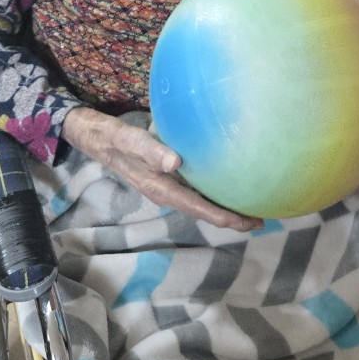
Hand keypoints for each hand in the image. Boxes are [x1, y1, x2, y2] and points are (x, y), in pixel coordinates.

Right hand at [61, 106, 260, 231]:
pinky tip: (226, 187)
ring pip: (200, 204)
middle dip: (230, 219)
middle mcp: (166, 193)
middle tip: (260, 220)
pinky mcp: (167, 179)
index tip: (247, 221)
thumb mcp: (130, 140)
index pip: (198, 208)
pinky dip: (213, 194)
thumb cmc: (115, 138)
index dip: (223, 217)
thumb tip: (175, 162)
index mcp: (160, 188)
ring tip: (250, 209)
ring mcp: (167, 188)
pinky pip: (195, 192)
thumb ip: (150, 150)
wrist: (97, 139)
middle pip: (203, 211)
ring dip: (223, 209)